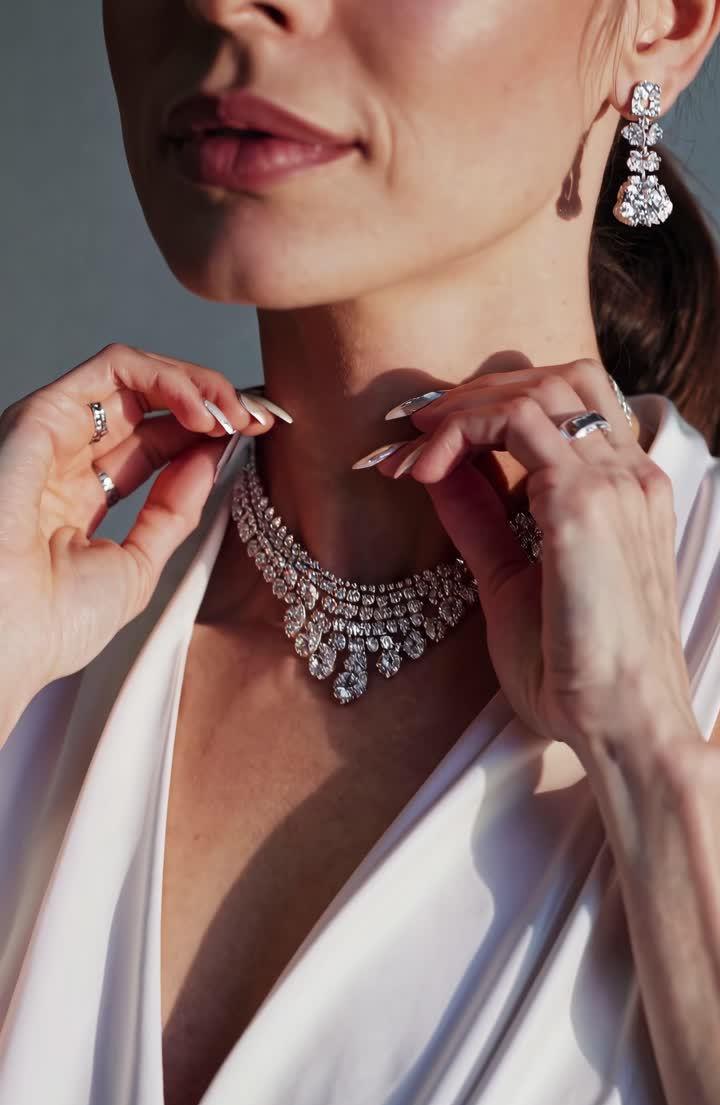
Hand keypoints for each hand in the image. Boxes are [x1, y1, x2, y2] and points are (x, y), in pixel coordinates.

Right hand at [0, 343, 275, 710]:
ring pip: (135, 375)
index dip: (208, 436)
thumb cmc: (50, 623)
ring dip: (198, 386)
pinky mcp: (43, 413)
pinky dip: (169, 379)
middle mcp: (63, 456)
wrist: (4, 639)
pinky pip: (114, 369)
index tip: (260, 441)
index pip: (154, 443)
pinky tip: (204, 412)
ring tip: (238, 417)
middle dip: (215, 403)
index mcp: (78, 495)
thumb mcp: (137, 566)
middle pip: (150, 405)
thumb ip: (173, 511)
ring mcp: (51, 432)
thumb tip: (211, 461)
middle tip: (261, 421)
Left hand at [371, 358, 700, 751]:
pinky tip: (424, 469)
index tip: (427, 446)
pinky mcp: (583, 504)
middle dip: (475, 393)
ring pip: (537, 388)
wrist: (620, 726)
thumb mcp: (511, 581)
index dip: (491, 410)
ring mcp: (613, 484)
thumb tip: (438, 473)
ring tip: (417, 440)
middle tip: (416, 427)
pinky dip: (461, 432)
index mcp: (626, 494)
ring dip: (465, 405)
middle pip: (558, 378)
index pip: (569, 406)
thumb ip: (481, 521)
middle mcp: (629, 476)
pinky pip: (515, 424)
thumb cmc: (575, 672)